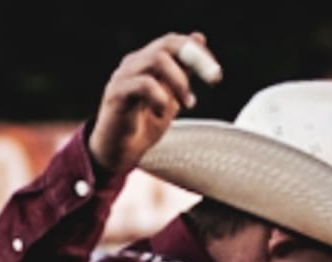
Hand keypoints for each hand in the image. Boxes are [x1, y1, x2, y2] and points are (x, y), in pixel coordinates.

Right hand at [92, 33, 221, 179]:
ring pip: (156, 59)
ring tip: (188, 103)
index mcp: (146, 61)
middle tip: (214, 79)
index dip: (197, 52)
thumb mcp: (171, 96)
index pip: (174, 42)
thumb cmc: (143, 126)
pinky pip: (143, 84)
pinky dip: (160, 97)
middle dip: (196, 59)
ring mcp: (123, 76)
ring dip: (180, 80)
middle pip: (167, 44)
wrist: (118, 154)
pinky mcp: (116, 94)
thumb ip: (183, 71)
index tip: (215, 74)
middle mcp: (134, 63)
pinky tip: (162, 113)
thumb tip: (199, 38)